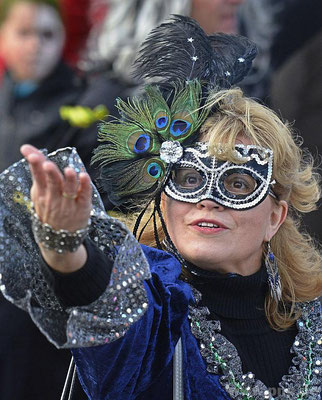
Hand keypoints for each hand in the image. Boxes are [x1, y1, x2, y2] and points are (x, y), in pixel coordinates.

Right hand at [20, 144, 91, 271]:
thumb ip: (38, 172)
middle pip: (52, 182)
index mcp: (42, 192)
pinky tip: (85, 176)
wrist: (60, 239)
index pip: (38, 176)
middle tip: (47, 164)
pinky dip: (85, 186)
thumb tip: (30, 150)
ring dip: (69, 179)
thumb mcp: (40, 193)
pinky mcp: (82, 207)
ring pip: (69, 189)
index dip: (35, 164)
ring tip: (69, 170)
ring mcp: (68, 204)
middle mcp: (54, 198)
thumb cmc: (49, 209)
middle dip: (50, 173)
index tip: (32, 155)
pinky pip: (84, 195)